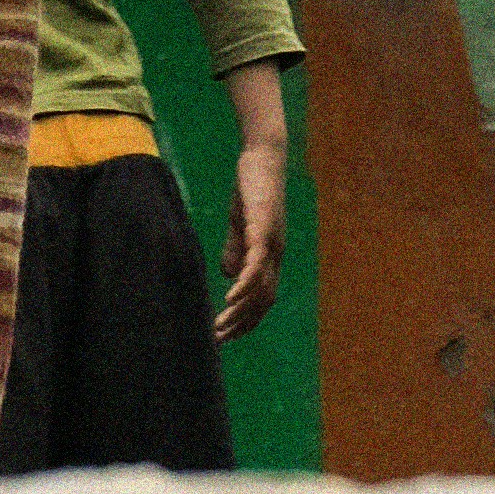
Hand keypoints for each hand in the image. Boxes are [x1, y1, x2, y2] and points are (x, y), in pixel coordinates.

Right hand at [217, 123, 287, 339]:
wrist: (264, 154)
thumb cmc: (253, 187)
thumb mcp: (242, 222)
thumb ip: (236, 248)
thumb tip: (229, 275)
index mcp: (270, 255)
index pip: (263, 299)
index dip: (247, 320)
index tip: (226, 336)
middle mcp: (275, 253)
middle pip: (263, 301)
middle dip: (242, 324)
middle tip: (219, 339)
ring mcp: (271, 240)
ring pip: (260, 288)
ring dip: (240, 310)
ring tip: (220, 325)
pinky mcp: (262, 226)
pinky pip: (255, 262)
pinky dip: (244, 284)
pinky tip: (230, 297)